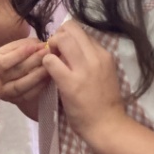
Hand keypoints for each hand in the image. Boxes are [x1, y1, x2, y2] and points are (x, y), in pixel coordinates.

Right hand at [0, 38, 49, 120]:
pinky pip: (27, 96)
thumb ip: (19, 46)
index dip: (20, 53)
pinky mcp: (14, 100)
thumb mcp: (5, 50)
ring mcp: (5, 92)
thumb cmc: (2, 61)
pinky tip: (47, 78)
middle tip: (48, 51)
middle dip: (33, 61)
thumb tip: (38, 43)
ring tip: (50, 65)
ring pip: (21, 85)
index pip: (4, 61)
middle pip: (16, 72)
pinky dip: (38, 87)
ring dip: (37, 75)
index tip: (35, 46)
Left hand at [44, 20, 125, 147]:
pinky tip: (48, 72)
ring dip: (51, 46)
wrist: (108, 125)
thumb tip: (71, 49)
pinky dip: (45, 62)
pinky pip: (50, 60)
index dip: (69, 36)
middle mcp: (95, 57)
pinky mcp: (69, 82)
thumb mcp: (105, 73)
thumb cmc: (104, 103)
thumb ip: (91, 59)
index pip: (82, 31)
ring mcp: (83, 69)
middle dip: (58, 35)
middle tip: (54, 50)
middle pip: (71, 28)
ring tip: (51, 59)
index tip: (64, 49)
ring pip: (61, 39)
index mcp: (104, 55)